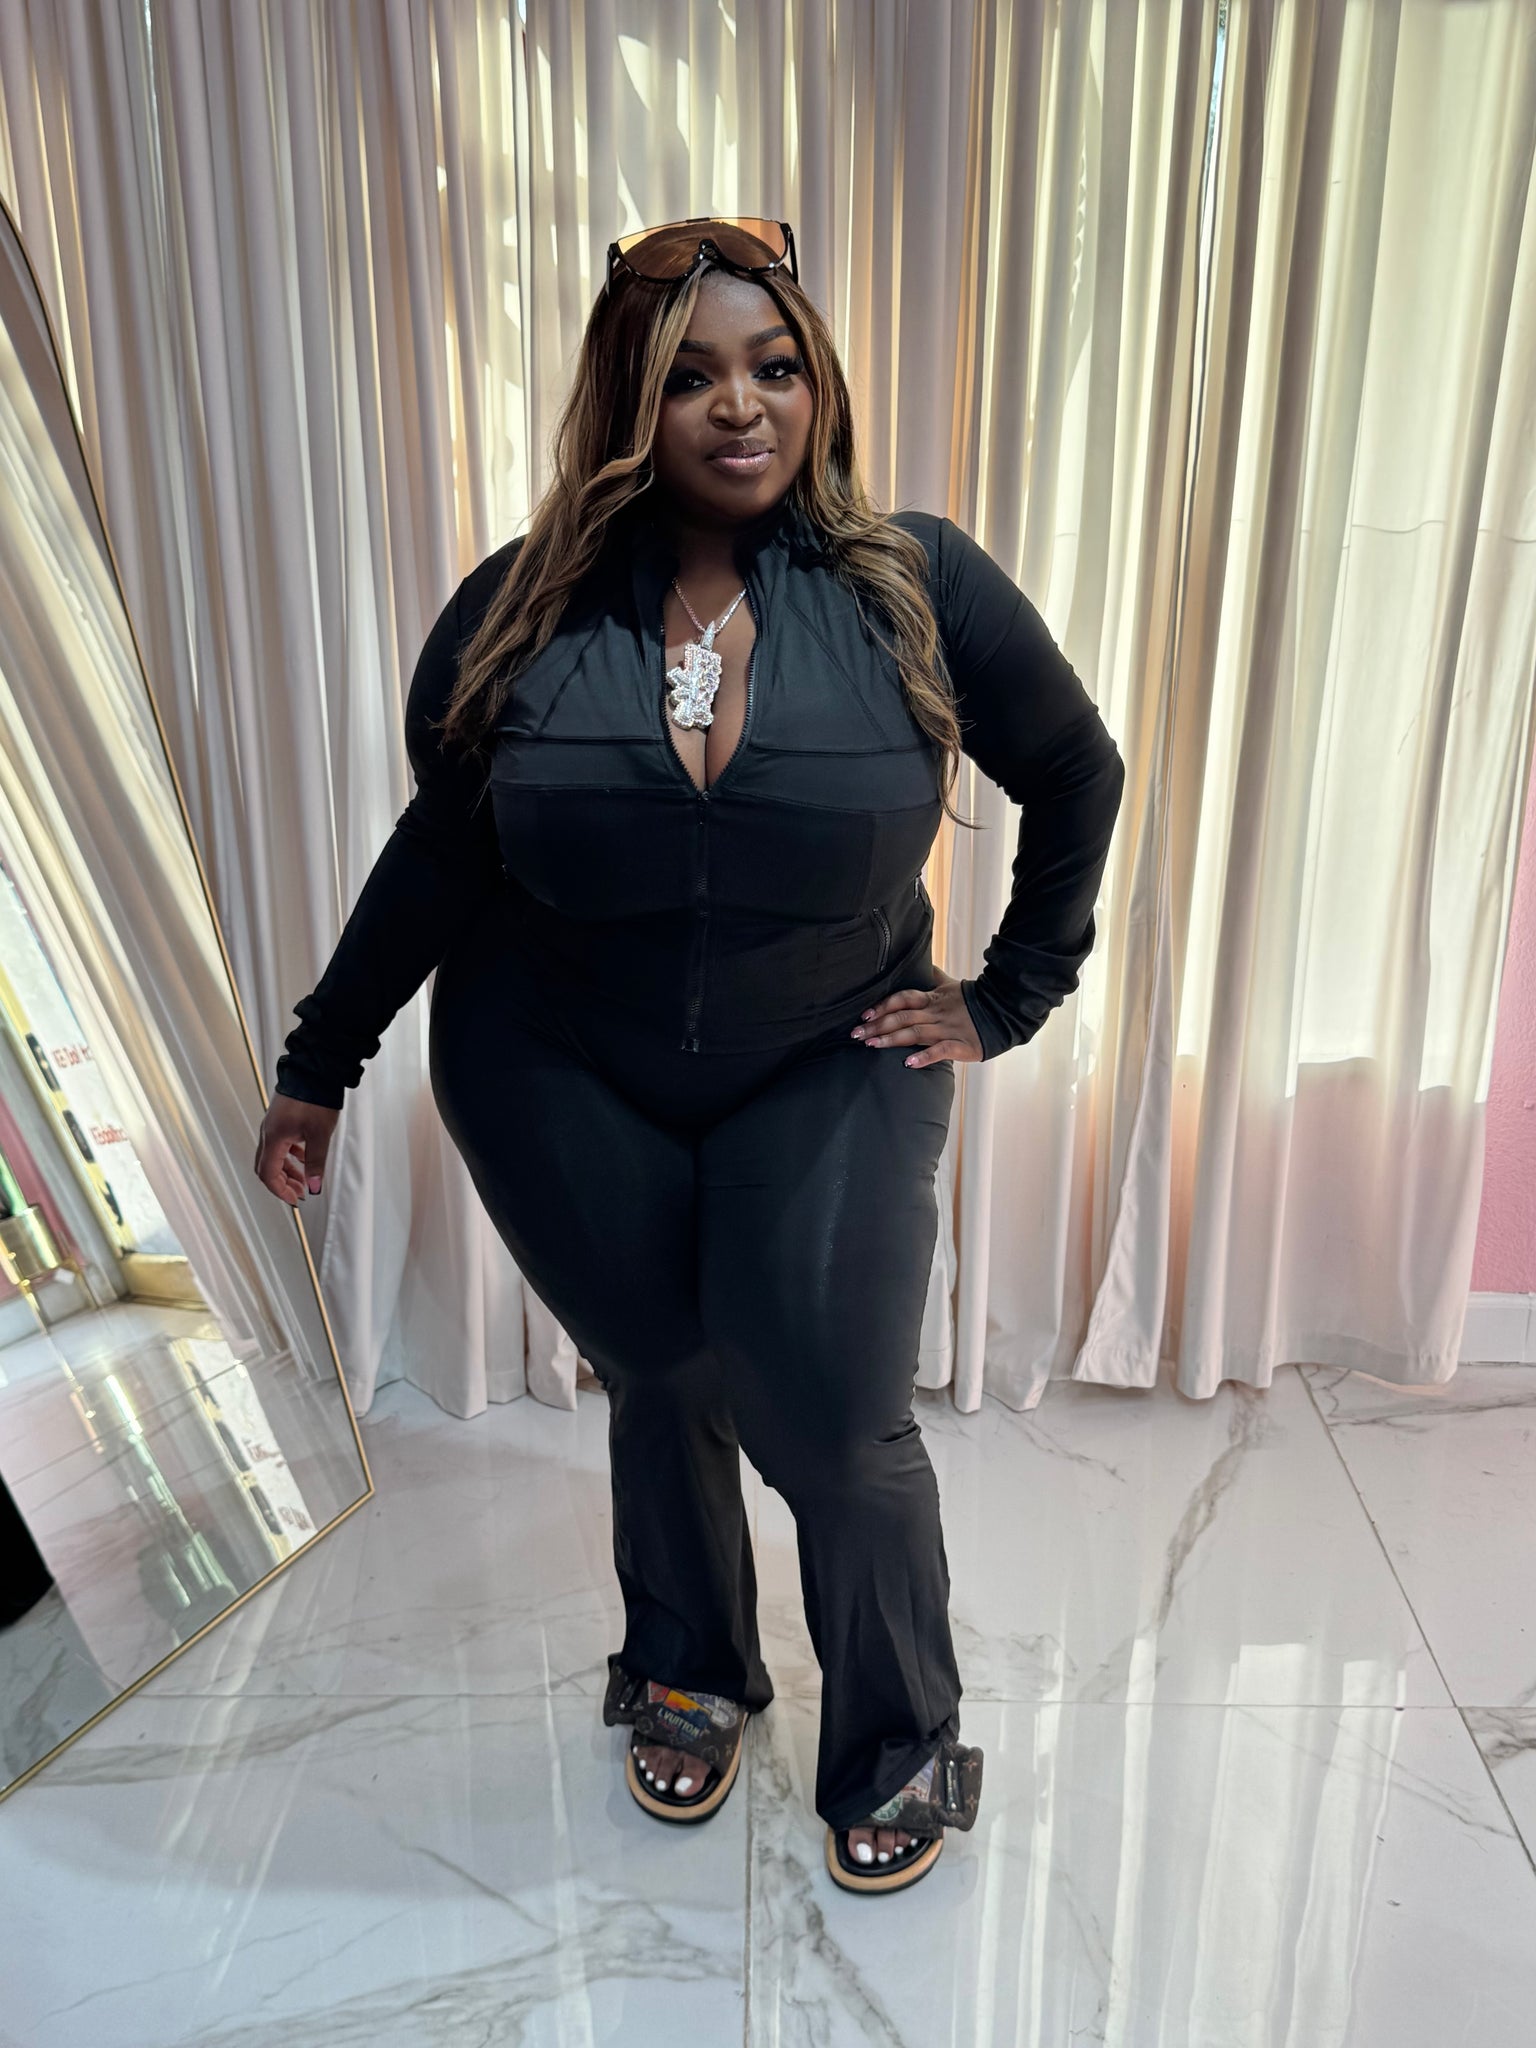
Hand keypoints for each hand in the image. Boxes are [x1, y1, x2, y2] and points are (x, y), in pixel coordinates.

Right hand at [254, 1092, 339, 1206]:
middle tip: (298, 1193)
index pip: (268, 1174)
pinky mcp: (280, 1118)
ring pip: (273, 1156)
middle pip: (266, 1167)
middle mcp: (268, 1132)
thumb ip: (316, 1163)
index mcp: (274, 1138)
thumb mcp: (320, 1135)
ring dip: (286, 1170)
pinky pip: (279, 1144)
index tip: (294, 1200)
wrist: (315, 1070)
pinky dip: (289, 1156)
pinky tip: (303, 1157)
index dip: (280, 1191)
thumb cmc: (315, 1098)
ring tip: (303, 1179)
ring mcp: (273, 1124)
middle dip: (281, 1183)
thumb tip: (313, 1187)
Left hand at [849, 966, 984, 1067]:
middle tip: (856, 1034)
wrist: (1003, 1010)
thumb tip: (920, 963)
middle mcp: (937, 1013)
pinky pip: (941, 1050)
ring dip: (892, 1039)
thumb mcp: (950, 984)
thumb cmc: (973, 999)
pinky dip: (925, 1057)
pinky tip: (908, 1063)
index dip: (883, 1006)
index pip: (902, 999)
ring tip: (872, 1046)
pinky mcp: (962, 1045)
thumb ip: (932, 977)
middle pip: (903, 1017)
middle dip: (878, 1025)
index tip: (864, 1015)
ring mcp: (949, 1029)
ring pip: (916, 1033)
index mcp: (933, 998)